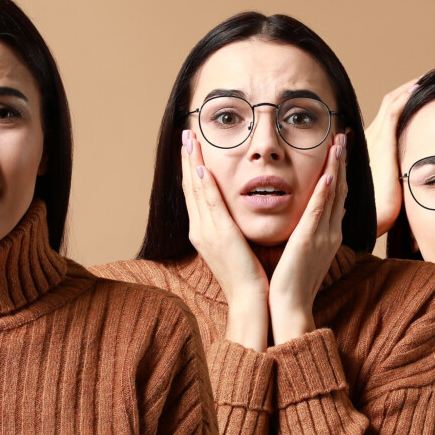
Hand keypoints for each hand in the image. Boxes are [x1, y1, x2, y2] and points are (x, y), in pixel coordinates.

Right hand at [180, 129, 268, 349]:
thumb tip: (232, 215)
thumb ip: (231, 228)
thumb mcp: (236, 247)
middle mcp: (200, 229)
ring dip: (191, 163)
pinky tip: (201, 168)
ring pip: (195, 191)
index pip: (195, 194)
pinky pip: (210, 205)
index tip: (190, 148)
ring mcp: (207, 232)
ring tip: (189, 140)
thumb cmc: (248, 277)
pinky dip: (203, 185)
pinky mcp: (219, 236)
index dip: (190, 169)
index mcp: (204, 231)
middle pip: (189, 187)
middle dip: (186, 159)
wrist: (250, 300)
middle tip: (184, 134)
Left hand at [268, 133, 348, 341]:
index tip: (339, 148)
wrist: (291, 307)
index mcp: (328, 233)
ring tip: (339, 144)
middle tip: (343, 135)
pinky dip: (326, 194)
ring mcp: (323, 236)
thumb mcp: (306, 251)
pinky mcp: (309, 242)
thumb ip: (311, 231)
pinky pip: (319, 214)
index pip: (336, 194)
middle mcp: (330, 231)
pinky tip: (328, 177)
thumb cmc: (294, 282)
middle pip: (340, 189)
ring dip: (336, 168)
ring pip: (333, 195)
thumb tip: (313, 217)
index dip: (339, 170)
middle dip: (342, 162)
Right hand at [366, 79, 420, 238]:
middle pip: (391, 102)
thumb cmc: (382, 210)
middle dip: (411, 88)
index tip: (428, 92)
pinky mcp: (381, 143)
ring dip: (412, 86)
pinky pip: (393, 110)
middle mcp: (370, 137)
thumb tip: (421, 176)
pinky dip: (407, 95)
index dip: (407, 99)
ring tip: (431, 77)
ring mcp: (374, 138)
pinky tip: (421, 87)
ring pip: (392, 101)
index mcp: (372, 146)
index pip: (391, 113)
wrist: (370, 220)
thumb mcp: (394, 187)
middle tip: (434, 79)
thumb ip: (404, 175)